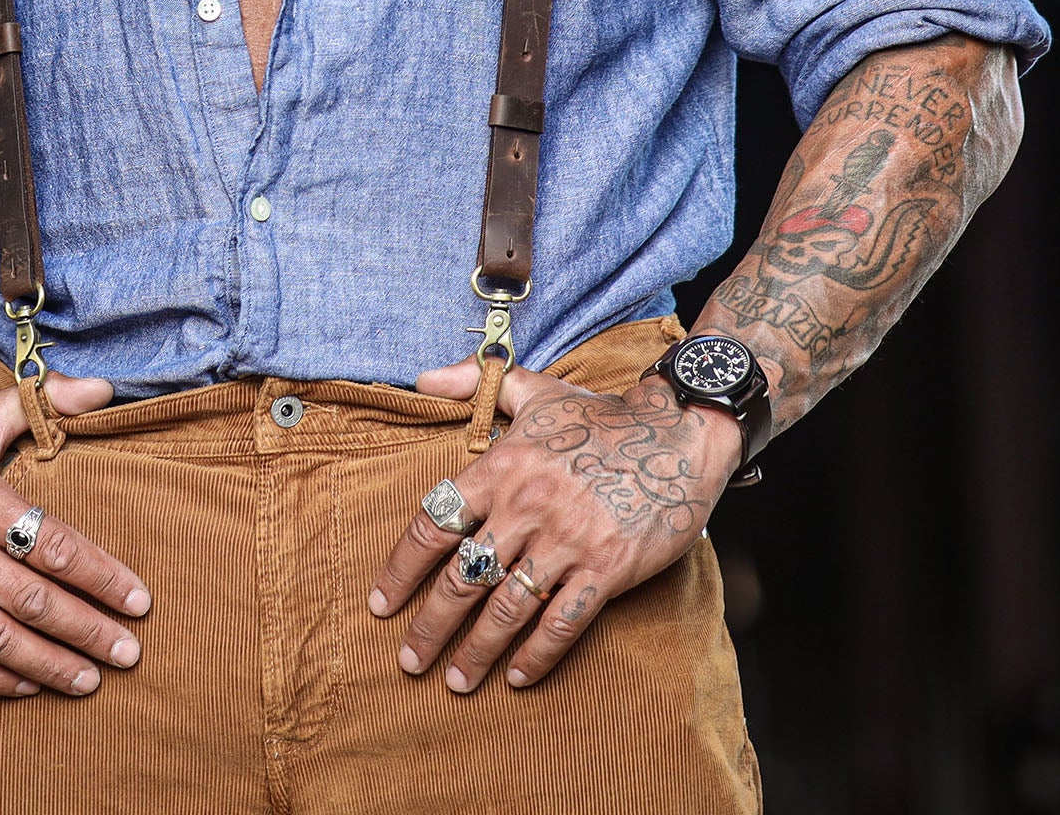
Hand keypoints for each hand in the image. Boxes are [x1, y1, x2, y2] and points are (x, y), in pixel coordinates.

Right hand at [0, 374, 149, 697]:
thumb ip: (43, 400)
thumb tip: (104, 389)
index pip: (52, 544)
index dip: (100, 577)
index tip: (138, 601)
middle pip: (32, 599)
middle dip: (87, 630)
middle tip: (128, 653)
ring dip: (48, 665)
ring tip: (89, 679)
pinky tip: (29, 685)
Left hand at [368, 357, 742, 691]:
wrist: (678, 433)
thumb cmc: (600, 416)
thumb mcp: (534, 389)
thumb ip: (473, 381)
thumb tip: (422, 378)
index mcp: (503, 466)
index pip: (437, 523)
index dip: (403, 568)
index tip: (382, 603)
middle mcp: (528, 505)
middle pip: (464, 576)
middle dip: (431, 625)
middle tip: (409, 659)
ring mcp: (569, 540)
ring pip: (508, 608)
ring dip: (476, 650)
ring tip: (456, 680)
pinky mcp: (608, 568)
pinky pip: (562, 622)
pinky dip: (536, 655)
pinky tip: (517, 677)